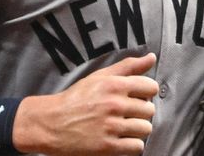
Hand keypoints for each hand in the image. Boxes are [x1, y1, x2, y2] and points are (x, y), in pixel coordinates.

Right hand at [12, 52, 158, 154]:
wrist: (52, 123)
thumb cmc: (76, 98)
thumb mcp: (100, 76)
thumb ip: (128, 66)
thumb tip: (151, 57)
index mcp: (114, 85)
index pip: (150, 87)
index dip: (146, 92)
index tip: (137, 97)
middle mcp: (114, 104)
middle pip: (149, 110)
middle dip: (140, 112)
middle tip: (126, 113)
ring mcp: (112, 127)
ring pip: (146, 129)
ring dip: (137, 129)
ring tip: (124, 126)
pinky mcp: (108, 147)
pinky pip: (137, 147)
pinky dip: (132, 145)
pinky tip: (121, 139)